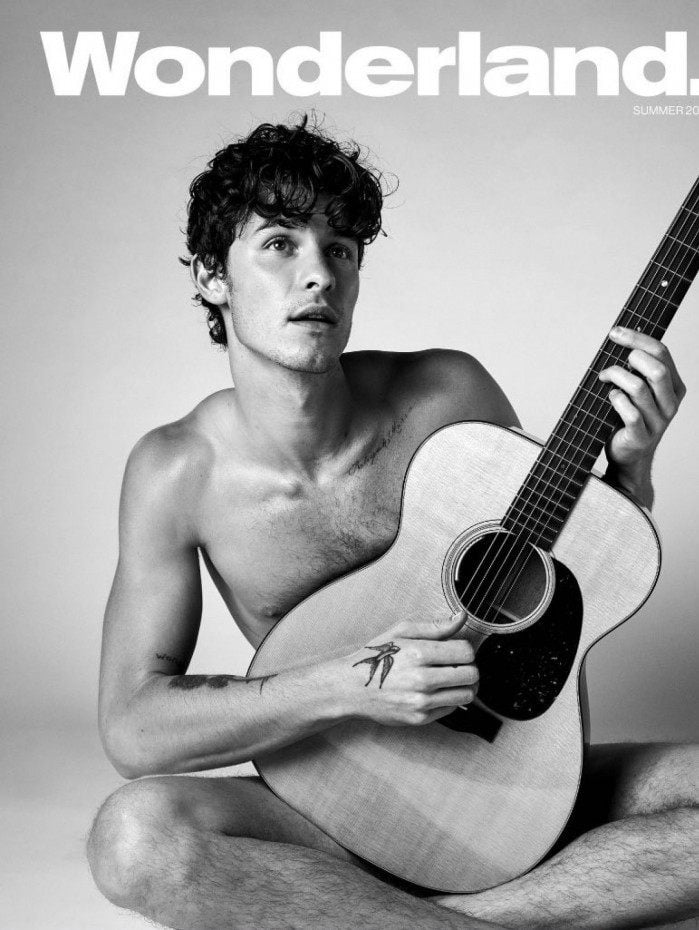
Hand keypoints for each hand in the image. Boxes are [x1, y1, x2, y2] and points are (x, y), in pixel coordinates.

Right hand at [342, 610, 478, 726]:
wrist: (352, 687)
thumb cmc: (376, 656)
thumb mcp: (401, 631)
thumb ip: (435, 626)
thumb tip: (461, 617)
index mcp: (418, 653)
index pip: (466, 652)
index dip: (466, 648)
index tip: (458, 649)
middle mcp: (422, 679)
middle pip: (471, 674)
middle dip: (469, 666)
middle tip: (458, 664)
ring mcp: (421, 702)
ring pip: (467, 694)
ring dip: (465, 684)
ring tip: (453, 678)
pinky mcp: (420, 718)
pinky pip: (452, 708)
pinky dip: (451, 698)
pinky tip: (439, 690)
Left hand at [599, 327, 685, 504]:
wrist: (628, 458)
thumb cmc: (629, 419)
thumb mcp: (639, 391)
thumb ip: (637, 369)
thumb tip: (623, 335)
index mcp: (674, 387)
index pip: (662, 353)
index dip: (637, 338)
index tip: (615, 332)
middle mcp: (671, 404)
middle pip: (656, 369)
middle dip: (630, 356)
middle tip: (611, 360)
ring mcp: (658, 422)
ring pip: (638, 388)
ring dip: (616, 377)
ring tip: (604, 378)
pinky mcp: (642, 436)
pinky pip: (629, 412)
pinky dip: (615, 399)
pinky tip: (610, 397)